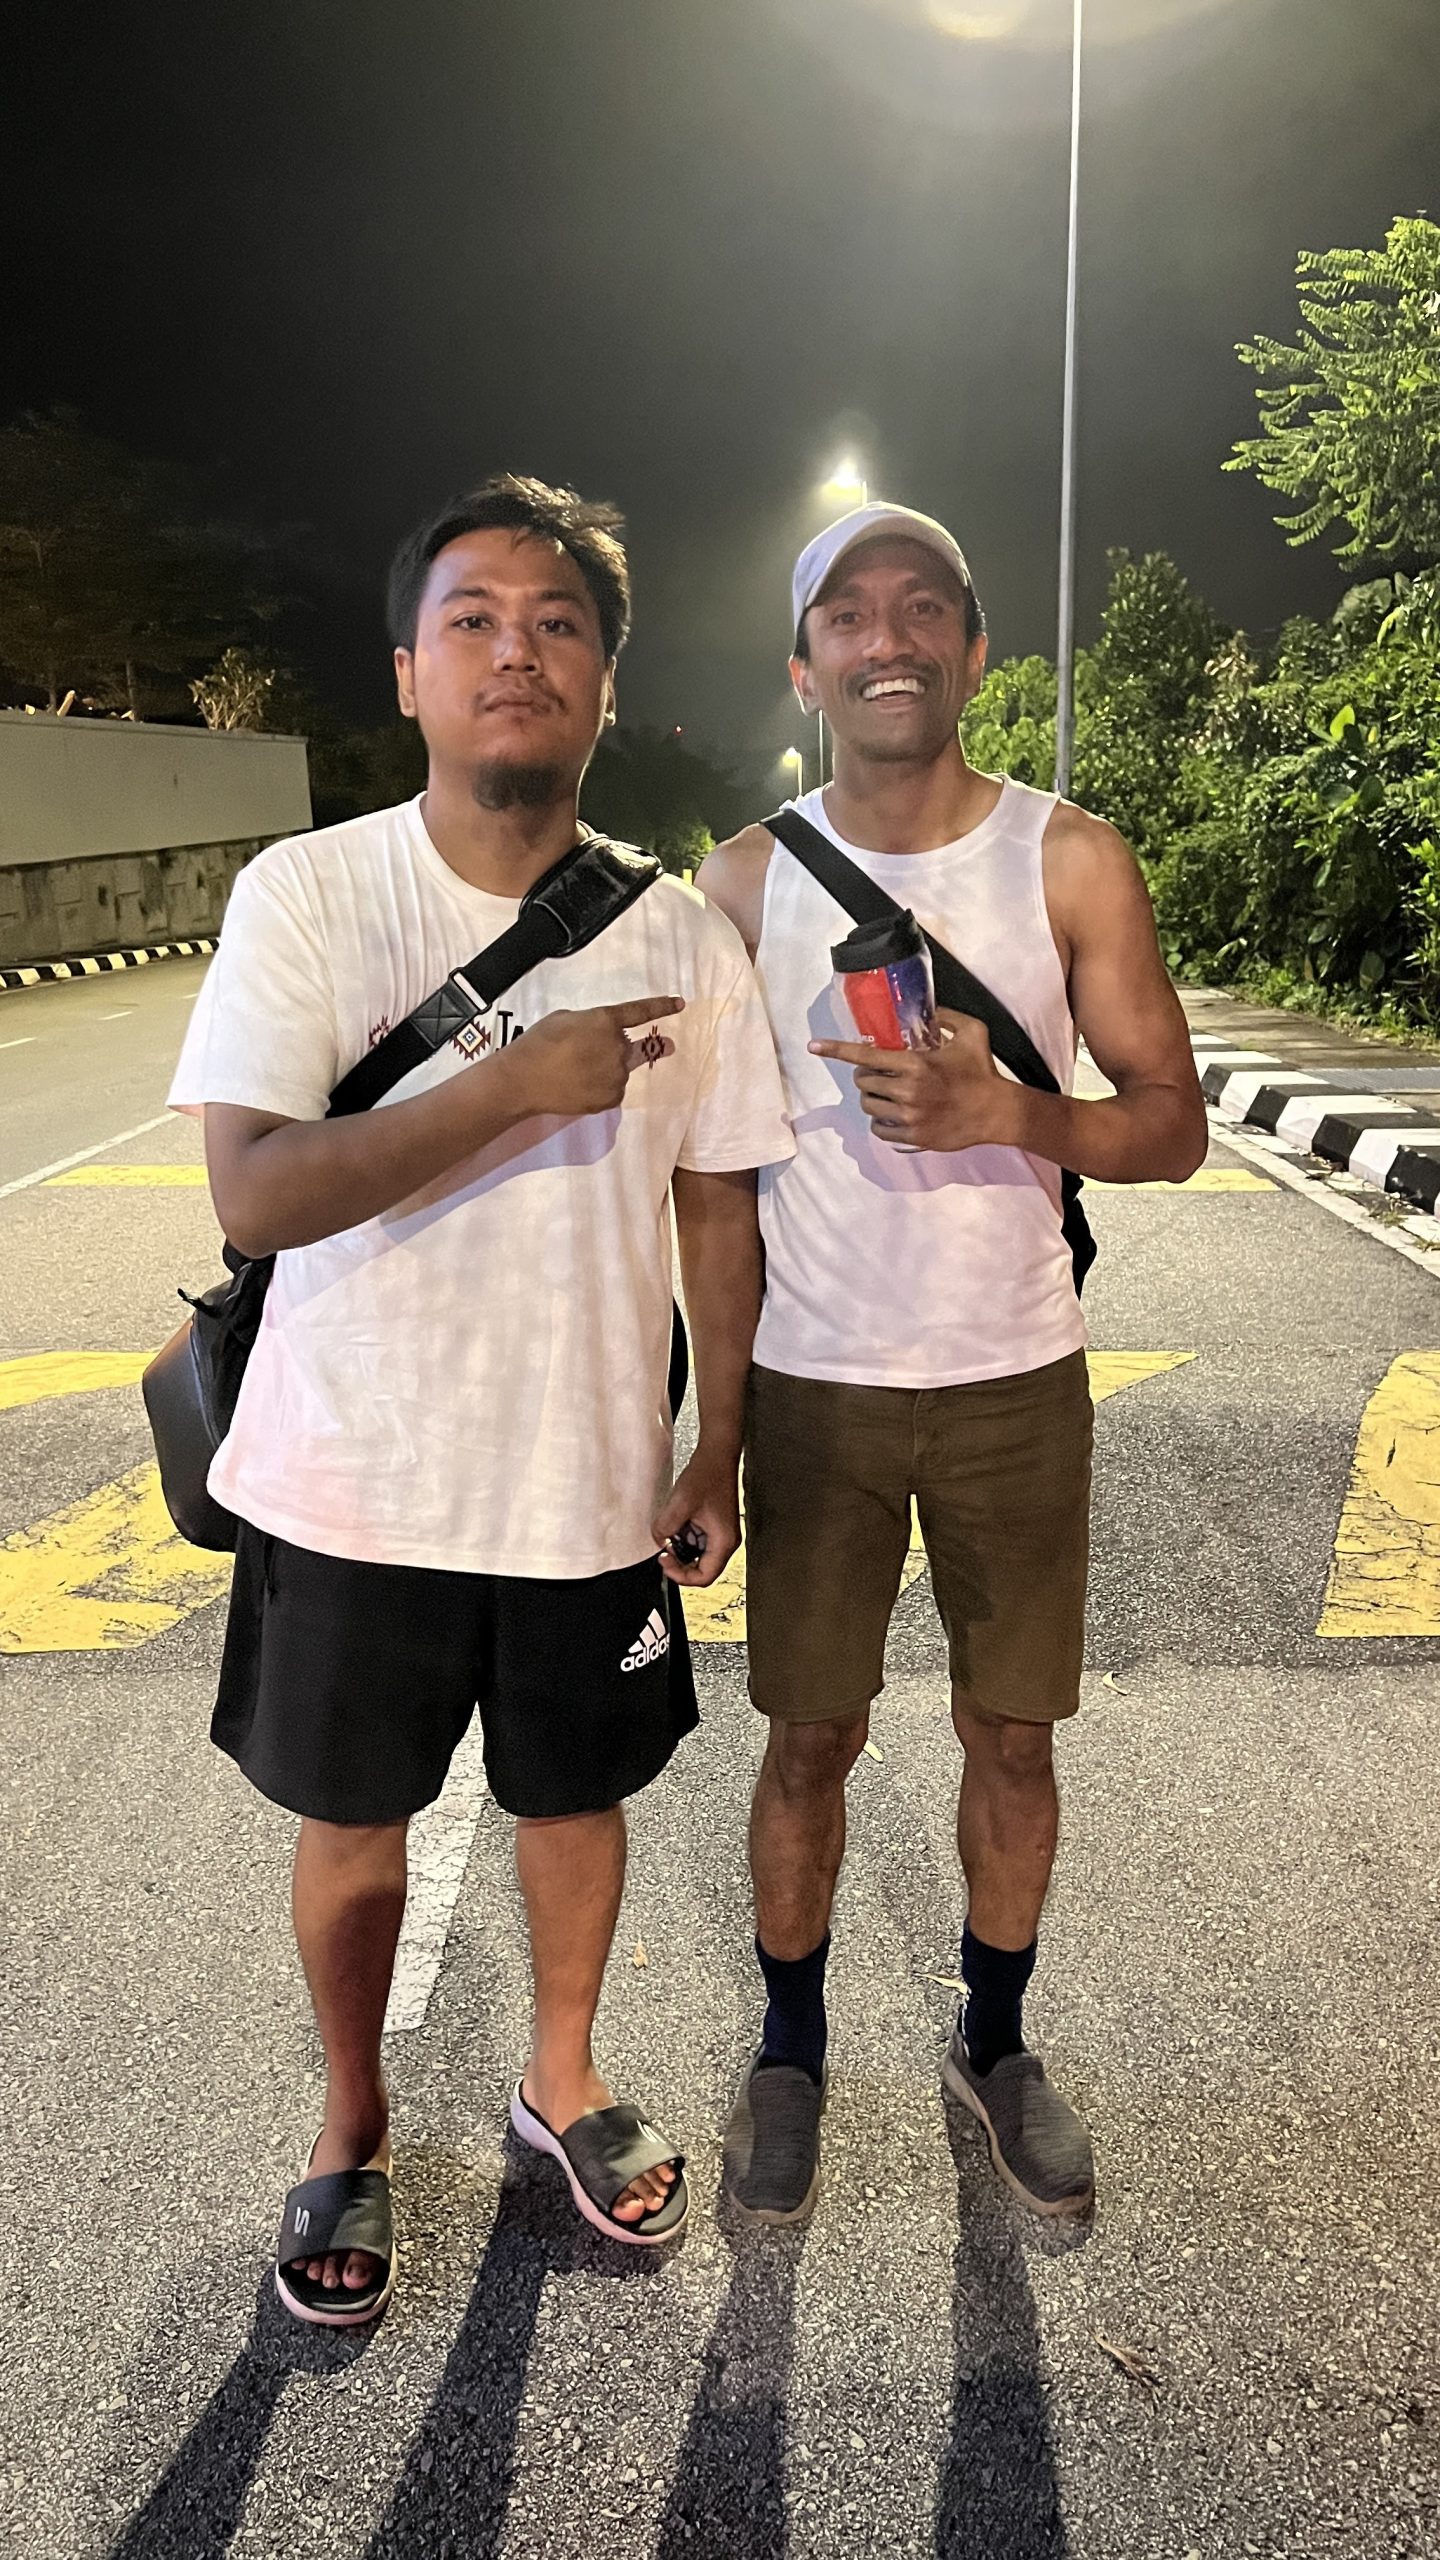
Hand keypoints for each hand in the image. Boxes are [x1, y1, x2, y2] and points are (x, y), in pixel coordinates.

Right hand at [508, 997, 683, 1117]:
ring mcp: (616, 1076)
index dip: (662, 1007)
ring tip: (577, 1072)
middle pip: (632, 1047)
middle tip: (643, 1049)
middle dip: (630, 1048)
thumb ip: (592, 1024)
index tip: (681, 1004)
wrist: (523, 1080)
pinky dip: (602, 1087)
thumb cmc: (538, 1042)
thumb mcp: (566, 1019)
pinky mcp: (610, 1098)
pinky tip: (579, 1085)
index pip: (640, 1013)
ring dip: (609, 1068)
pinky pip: (614, 1089)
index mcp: (605, 1021)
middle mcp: (617, 1048)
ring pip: (621, 1070)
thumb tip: (603, 1035)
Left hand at [652, 1445, 740, 1587]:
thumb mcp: (681, 1502)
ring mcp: (721, 1533)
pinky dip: (684, 1539)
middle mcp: (726, 1541)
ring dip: (681, 1551)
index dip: (681, 1576)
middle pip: (702, 1570)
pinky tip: (676, 1524)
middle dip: (680, 1564)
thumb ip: (666, 1526)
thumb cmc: (708, 1475)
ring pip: (698, 1556)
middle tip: (664, 1552)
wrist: (717, 1454)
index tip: (664, 1562)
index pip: (704, 1577)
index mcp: (724, 1541)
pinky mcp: (715, 1525)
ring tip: (669, 1535)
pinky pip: (697, 1541)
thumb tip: (657, 1539)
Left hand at [808, 1006, 1014, 1152]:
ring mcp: (908, 1117)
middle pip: (863, 1083)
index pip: (865, 1056)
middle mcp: (907, 1091)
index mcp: (915, 1064)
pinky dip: (881, 1121)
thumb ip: (946, 1017)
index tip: (814, 1046)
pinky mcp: (913, 1137)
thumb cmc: (982, 1071)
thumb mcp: (971, 1032)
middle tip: (881, 1074)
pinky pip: (880, 1130)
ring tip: (888, 1093)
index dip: (836, 1050)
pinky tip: (894, 1114)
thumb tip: (927, 1010)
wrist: (996, 1113)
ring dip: (873, 1098)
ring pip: (869, 1106)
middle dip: (866, 1076)